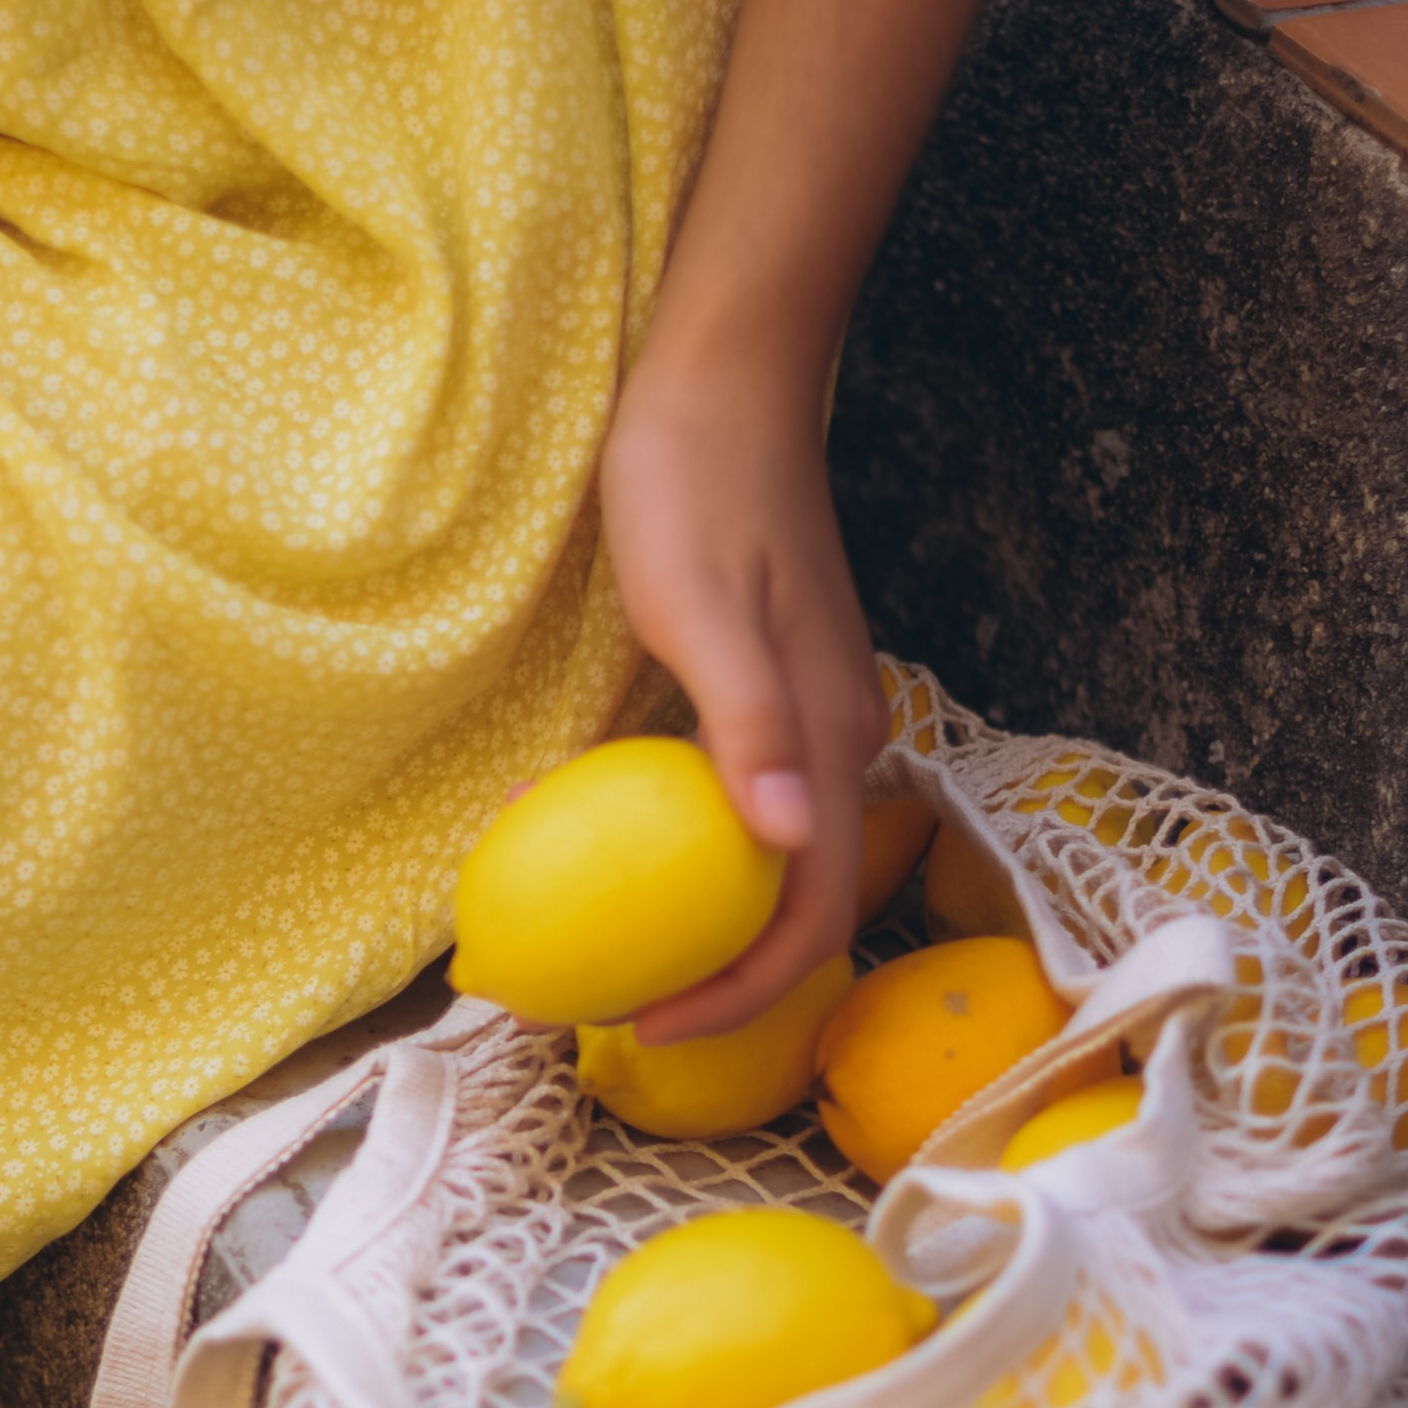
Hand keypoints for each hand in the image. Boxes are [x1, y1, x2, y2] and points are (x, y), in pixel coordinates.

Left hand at [598, 350, 887, 1039]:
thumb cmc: (701, 484)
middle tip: (596, 1006)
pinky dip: (662, 841)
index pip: (809, 914)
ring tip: (586, 947)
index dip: (739, 995)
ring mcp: (801, 721)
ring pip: (754, 859)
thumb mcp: (706, 609)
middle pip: (787, 905)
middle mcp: (830, 747)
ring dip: (682, 916)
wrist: (723, 382)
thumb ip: (748, 727)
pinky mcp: (764, 695)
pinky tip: (577, 831)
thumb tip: (783, 840)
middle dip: (706, 977)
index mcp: (829, 743)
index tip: (644, 1025)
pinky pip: (722, 800)